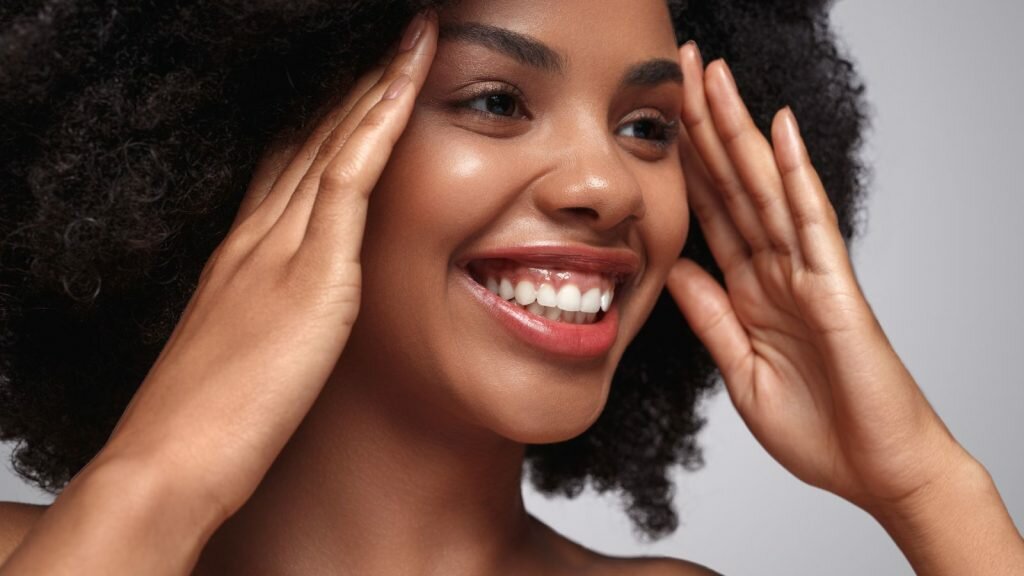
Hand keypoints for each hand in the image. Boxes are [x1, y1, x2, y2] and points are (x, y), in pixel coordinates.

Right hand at [90, 13, 437, 520]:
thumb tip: (299, 308)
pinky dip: (380, 123)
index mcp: (244, 252)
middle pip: (311, 136)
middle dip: (351, 83)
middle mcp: (261, 234)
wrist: (170, 459)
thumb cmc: (209, 420)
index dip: (323, 115)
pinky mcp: (311, 273)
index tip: (351, 82)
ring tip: (409, 36)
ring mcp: (283, 246)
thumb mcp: (243, 349)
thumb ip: (271, 315)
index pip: (288, 161)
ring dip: (374, 82)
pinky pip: (351, 177)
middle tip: (386, 38)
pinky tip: (406, 81)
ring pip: (334, 140)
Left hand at [666, 41, 971, 512]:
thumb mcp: (740, 370)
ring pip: (767, 188)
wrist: (876, 472)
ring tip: (716, 78)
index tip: (658, 120)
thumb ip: (709, 316)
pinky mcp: (836, 288)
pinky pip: (811, 222)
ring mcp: (808, 273)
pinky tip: (779, 130)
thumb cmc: (818, 429)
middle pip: (734, 185)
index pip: (711, 213)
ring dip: (740, 132)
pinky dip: (795, 175)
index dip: (685, 165)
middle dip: (706, 127)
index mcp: (752, 292)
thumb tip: (672, 266)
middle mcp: (778, 270)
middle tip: (682, 70)